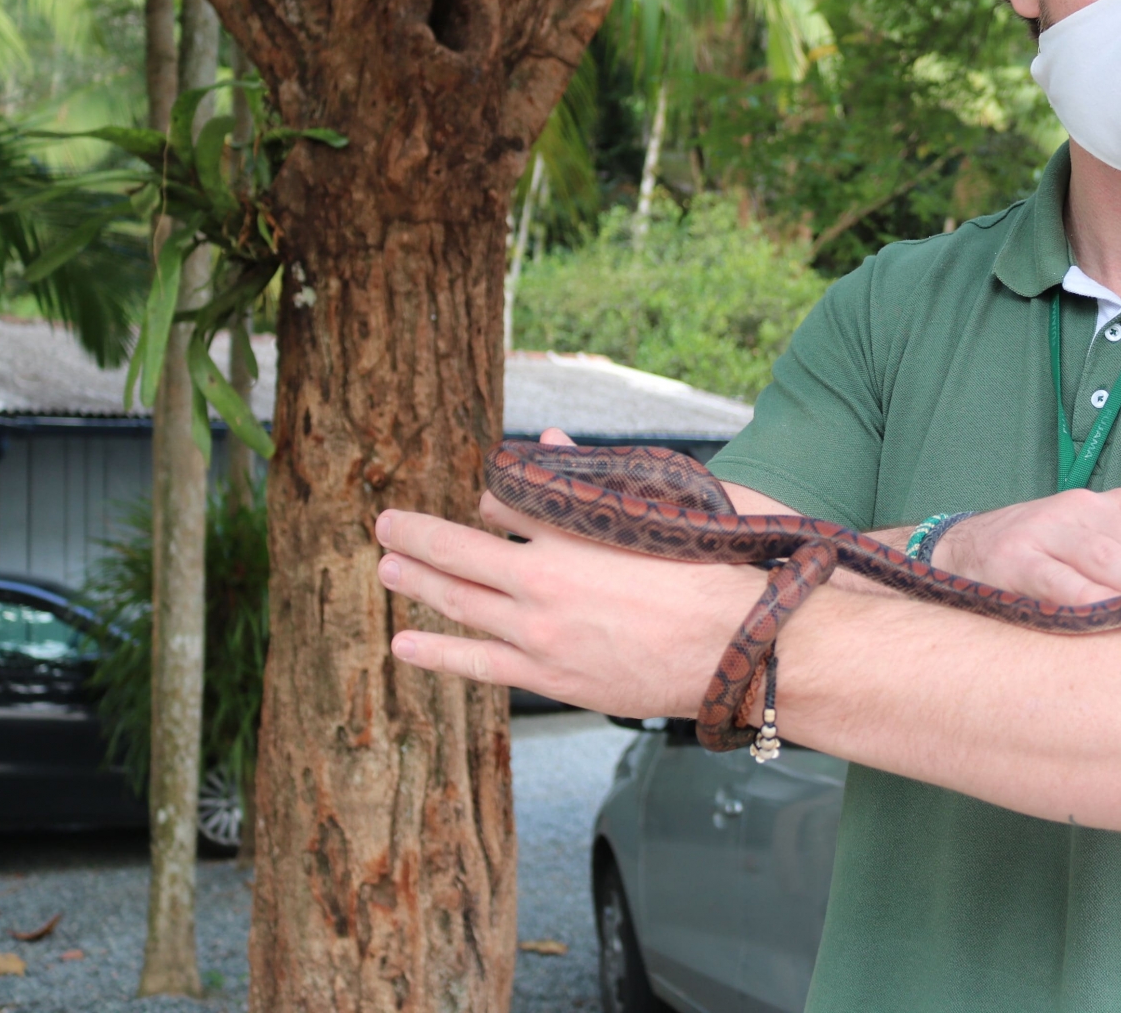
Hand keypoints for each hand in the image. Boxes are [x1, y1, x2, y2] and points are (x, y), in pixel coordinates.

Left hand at [375, 428, 764, 713]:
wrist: (735, 646)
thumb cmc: (705, 572)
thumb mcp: (653, 511)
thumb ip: (594, 478)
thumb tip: (546, 444)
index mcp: (573, 530)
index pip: (502, 503)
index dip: (487, 501)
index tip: (482, 502)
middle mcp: (545, 578)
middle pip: (461, 550)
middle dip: (417, 536)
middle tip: (385, 526)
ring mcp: (541, 632)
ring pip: (459, 602)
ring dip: (417, 583)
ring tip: (388, 569)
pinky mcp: (549, 676)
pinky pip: (477, 663)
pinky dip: (436, 652)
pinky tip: (404, 642)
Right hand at [930, 489, 1120, 633]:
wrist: (958, 554)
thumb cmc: (1044, 564)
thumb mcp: (1099, 556)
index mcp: (1112, 506)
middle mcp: (1082, 509)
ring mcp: (1045, 530)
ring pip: (1106, 558)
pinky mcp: (1013, 557)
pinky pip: (1057, 582)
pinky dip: (1088, 601)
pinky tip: (1115, 621)